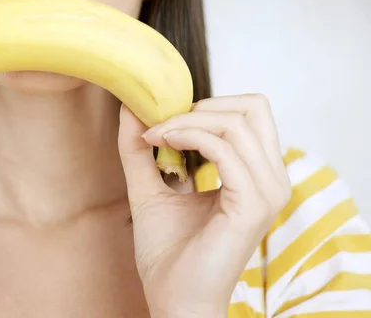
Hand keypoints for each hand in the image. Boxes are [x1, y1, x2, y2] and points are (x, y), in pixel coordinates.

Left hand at [117, 93, 291, 317]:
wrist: (172, 300)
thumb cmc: (167, 251)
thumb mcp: (149, 185)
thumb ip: (139, 146)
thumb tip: (130, 104)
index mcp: (256, 173)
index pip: (249, 112)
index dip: (206, 104)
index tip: (164, 120)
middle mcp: (270, 179)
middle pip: (253, 107)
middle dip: (203, 105)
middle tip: (165, 124)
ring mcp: (266, 193)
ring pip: (236, 123)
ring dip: (187, 120)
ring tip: (156, 136)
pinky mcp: (252, 206)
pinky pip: (225, 149)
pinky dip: (190, 136)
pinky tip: (163, 144)